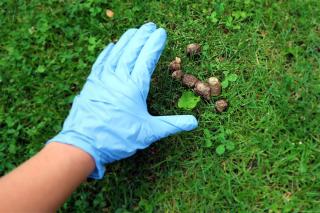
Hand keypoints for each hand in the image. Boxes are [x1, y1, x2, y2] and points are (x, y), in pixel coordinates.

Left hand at [48, 22, 197, 178]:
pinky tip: (111, 46)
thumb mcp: (149, 132)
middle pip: (132, 51)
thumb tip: (194, 123)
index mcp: (134, 86)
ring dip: (126, 40)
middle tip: (150, 25)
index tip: (161, 32)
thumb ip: (172, 124)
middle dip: (142, 36)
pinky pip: (100, 62)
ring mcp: (102, 79)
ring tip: (134, 30)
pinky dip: (107, 52)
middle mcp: (118, 78)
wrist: (84, 144)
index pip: (147, 59)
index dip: (155, 44)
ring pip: (116, 53)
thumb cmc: (118, 138)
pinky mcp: (91, 84)